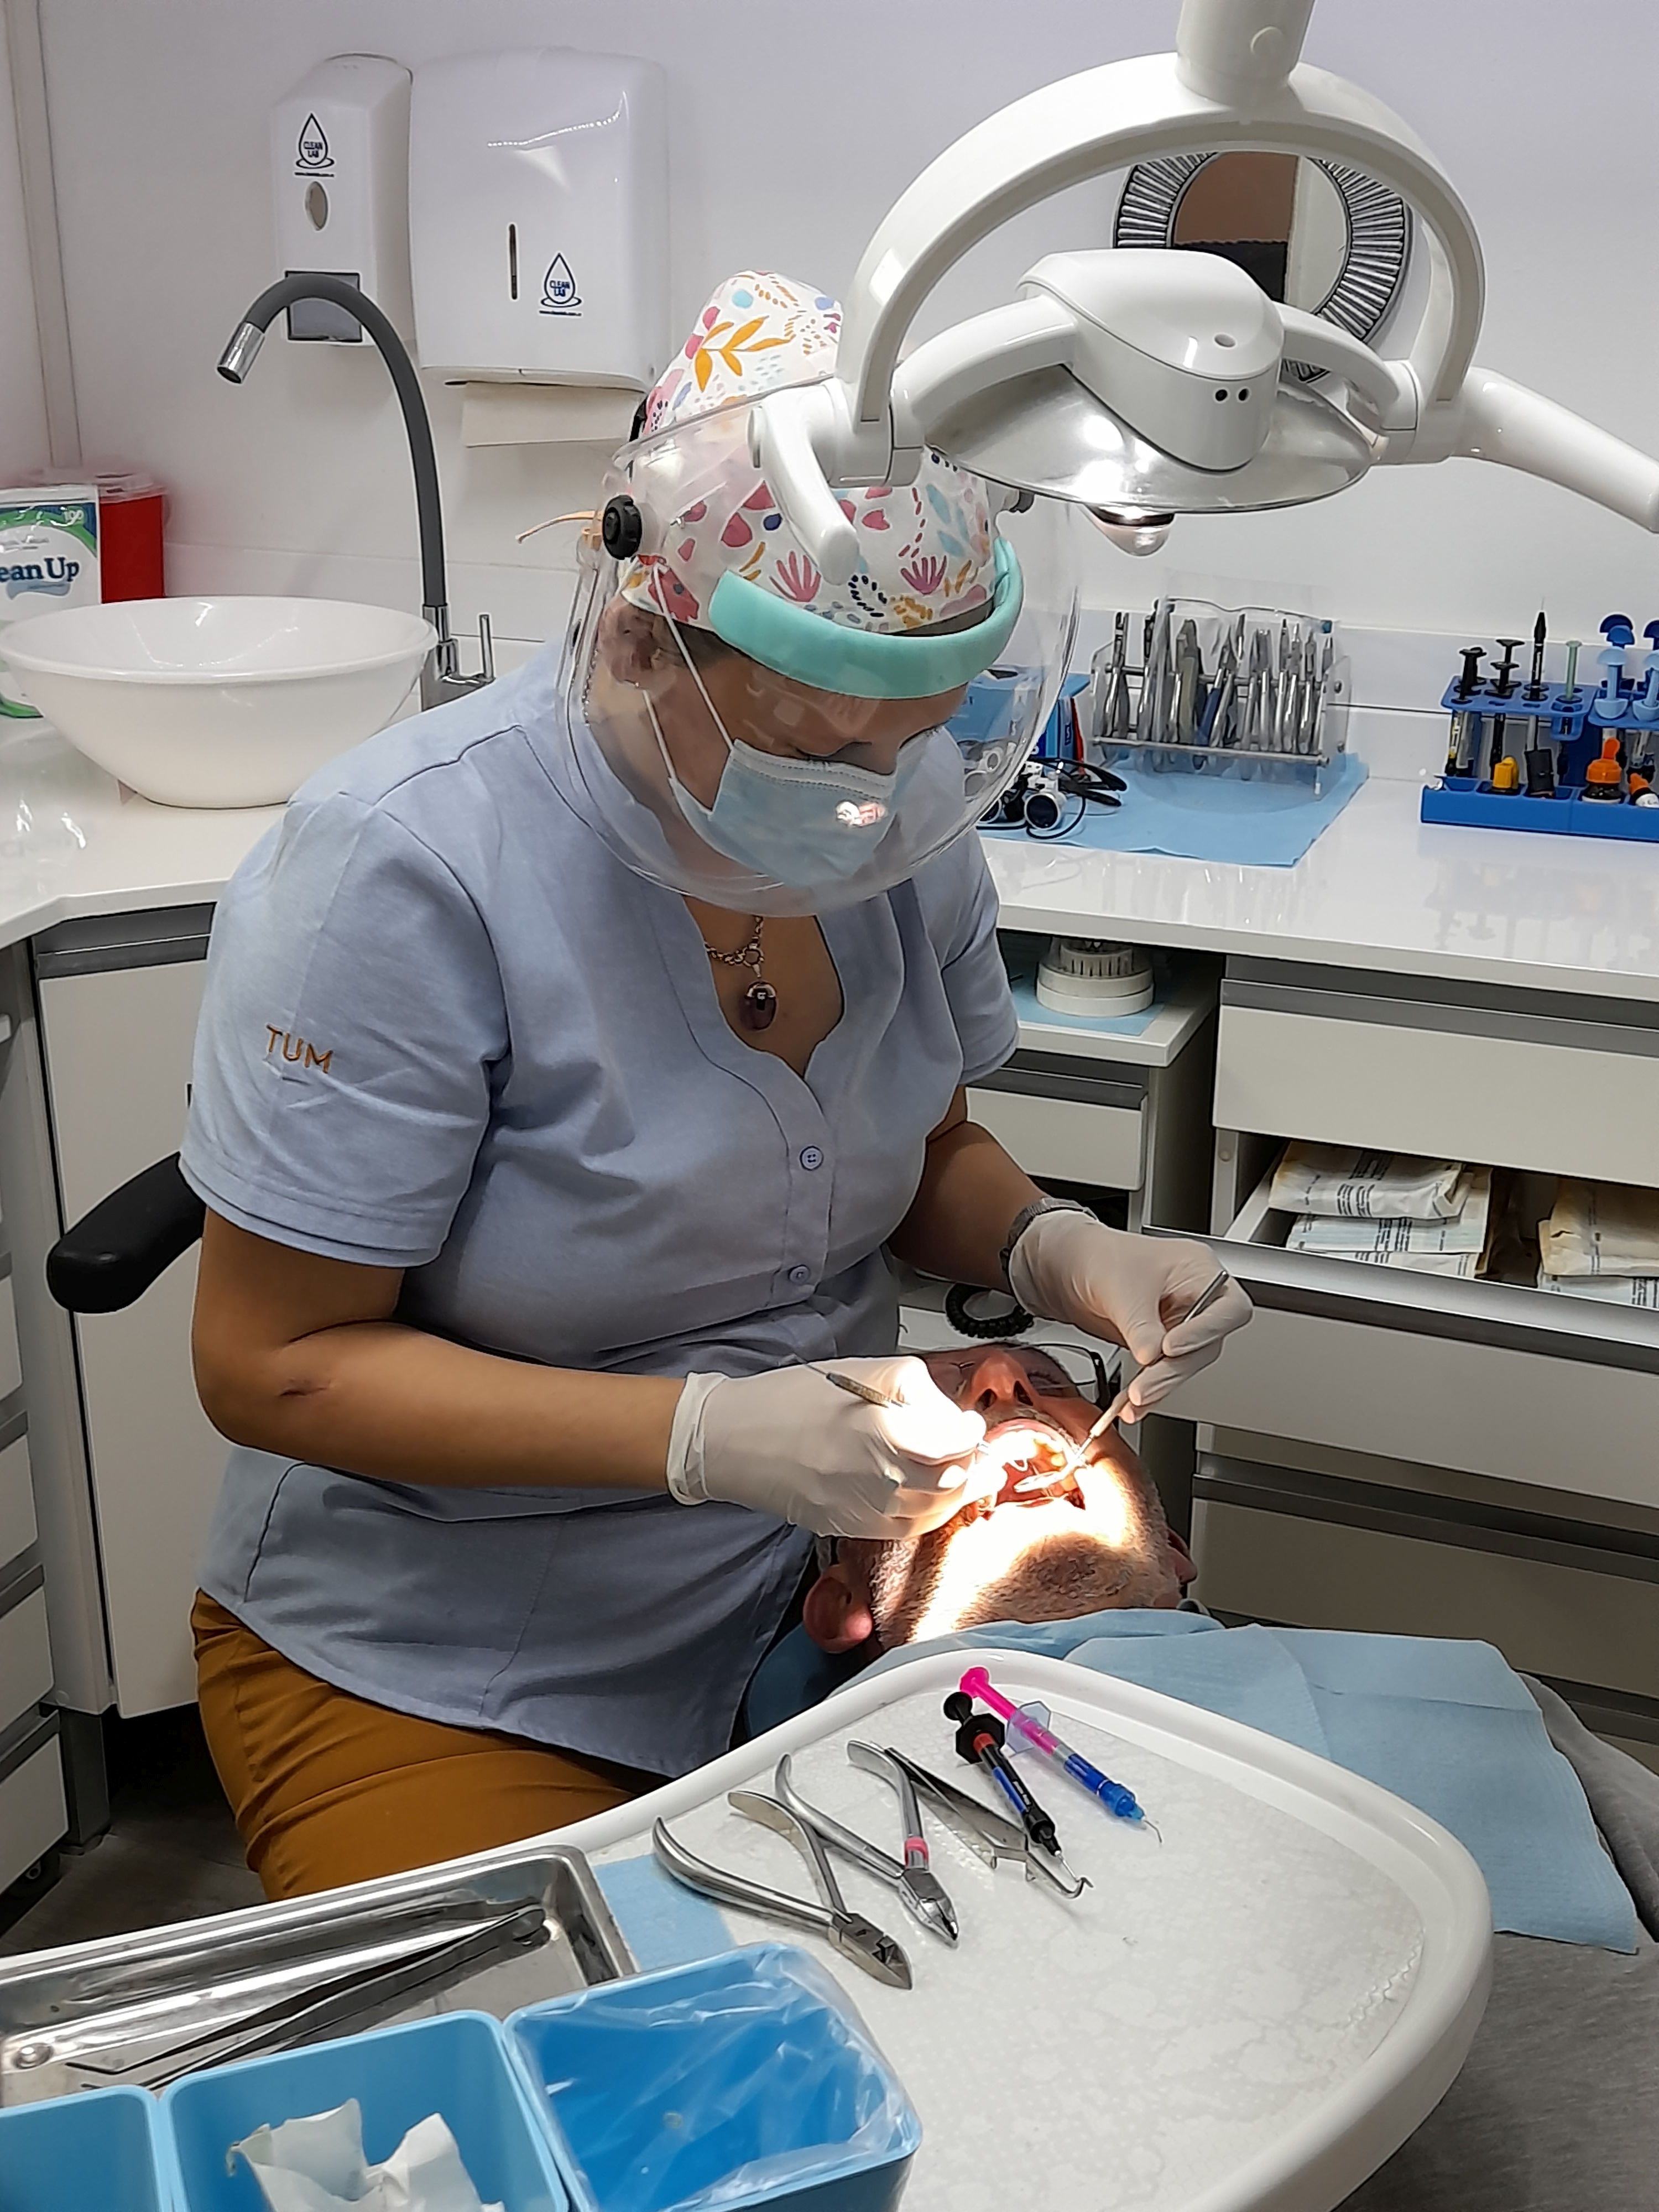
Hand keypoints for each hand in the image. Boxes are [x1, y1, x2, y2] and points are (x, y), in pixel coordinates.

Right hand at [665, 1356, 992, 1537]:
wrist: (734, 1439)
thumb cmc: (790, 1399)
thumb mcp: (860, 1370)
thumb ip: (913, 1389)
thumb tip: (948, 1413)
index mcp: (879, 1432)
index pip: (951, 1445)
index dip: (970, 1435)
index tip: (971, 1425)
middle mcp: (875, 1478)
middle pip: (949, 1484)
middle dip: (974, 1468)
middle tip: (984, 1455)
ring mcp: (862, 1509)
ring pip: (932, 1514)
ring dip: (956, 1495)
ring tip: (968, 1477)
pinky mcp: (848, 1527)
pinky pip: (904, 1530)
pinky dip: (927, 1515)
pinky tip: (931, 1498)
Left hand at [1008, 1212, 1252, 1411]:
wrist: (1069, 1268)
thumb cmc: (1100, 1257)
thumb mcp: (1123, 1289)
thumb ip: (1141, 1326)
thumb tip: (1152, 1358)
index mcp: (1199, 1271)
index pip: (1229, 1308)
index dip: (1207, 1332)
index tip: (1172, 1347)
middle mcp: (1196, 1299)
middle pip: (1205, 1345)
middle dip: (1173, 1369)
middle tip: (1147, 1385)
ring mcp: (1179, 1324)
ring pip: (1184, 1365)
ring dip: (1160, 1385)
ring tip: (1135, 1399)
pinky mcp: (1160, 1346)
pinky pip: (1162, 1373)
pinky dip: (1148, 1390)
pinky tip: (1132, 1404)